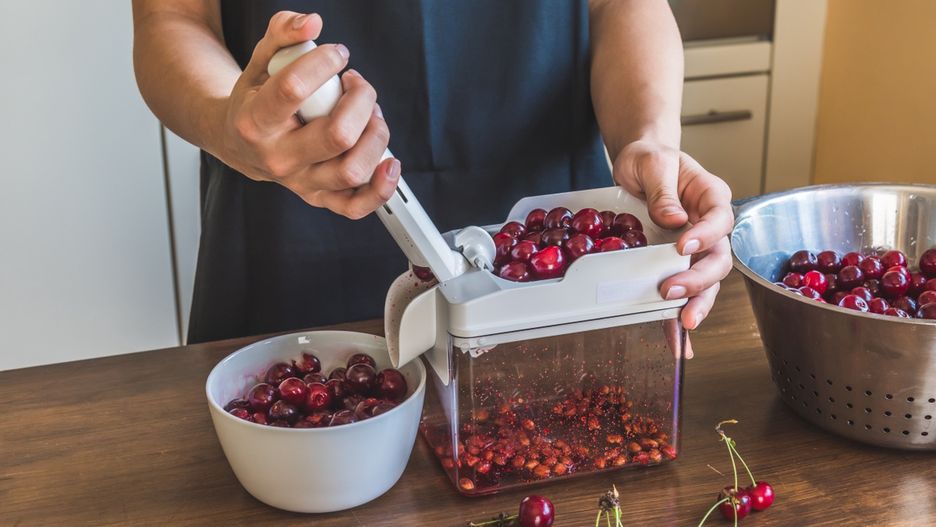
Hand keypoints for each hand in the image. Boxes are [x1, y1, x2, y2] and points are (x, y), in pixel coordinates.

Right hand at [212, 11, 397, 218]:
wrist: (240, 143)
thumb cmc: (255, 100)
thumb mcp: (261, 60)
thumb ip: (283, 32)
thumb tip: (312, 22)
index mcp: (255, 122)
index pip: (294, 89)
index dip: (325, 62)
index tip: (336, 54)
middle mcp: (278, 158)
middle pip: (337, 135)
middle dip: (361, 99)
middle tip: (356, 84)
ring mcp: (301, 181)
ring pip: (352, 169)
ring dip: (375, 134)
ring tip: (370, 114)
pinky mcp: (320, 196)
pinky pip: (355, 206)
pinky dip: (380, 188)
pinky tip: (389, 162)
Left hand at [612, 140, 733, 345]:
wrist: (638, 165)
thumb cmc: (650, 158)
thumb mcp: (652, 163)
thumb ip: (663, 190)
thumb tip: (674, 219)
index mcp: (711, 196)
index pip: (719, 219)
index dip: (705, 235)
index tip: (682, 246)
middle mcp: (709, 226)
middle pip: (718, 258)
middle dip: (699, 279)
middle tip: (672, 290)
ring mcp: (696, 248)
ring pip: (707, 282)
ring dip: (696, 303)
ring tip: (683, 323)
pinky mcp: (676, 264)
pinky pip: (683, 293)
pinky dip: (678, 318)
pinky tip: (678, 341)